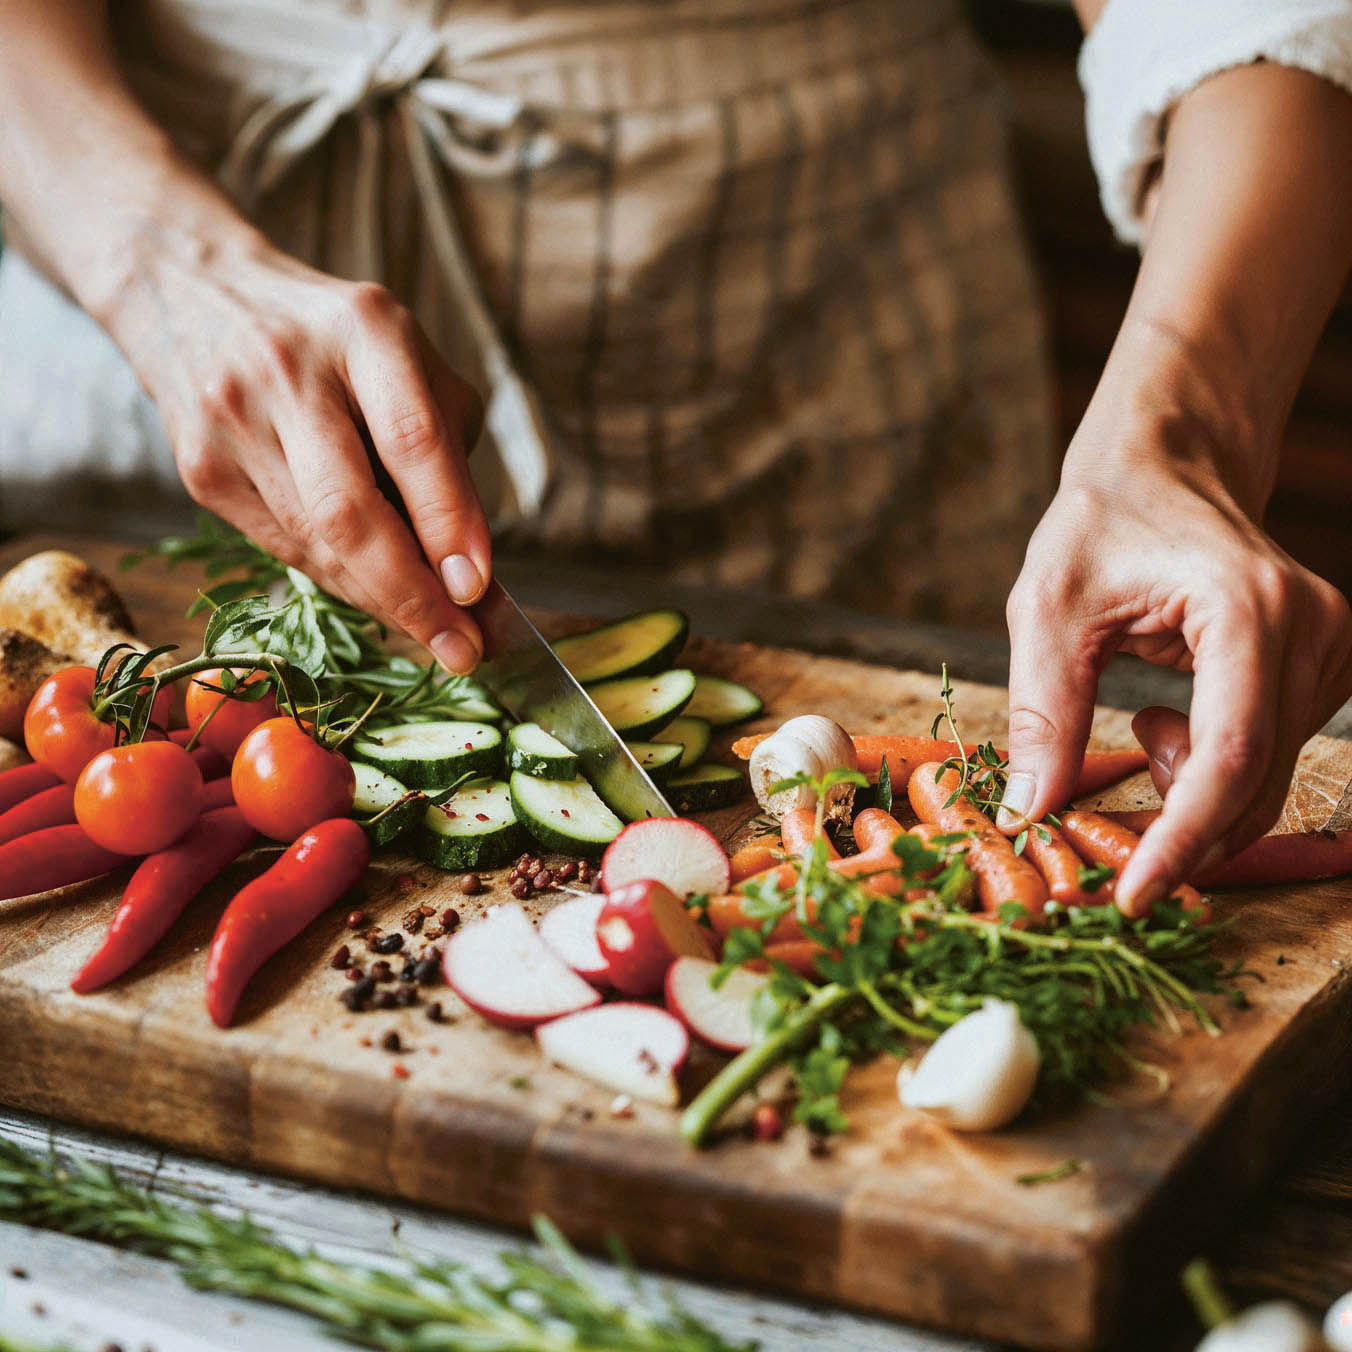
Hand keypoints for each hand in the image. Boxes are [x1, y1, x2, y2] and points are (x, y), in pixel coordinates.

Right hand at [112, 235, 488, 673]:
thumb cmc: (334, 341)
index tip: (478, 588)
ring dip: (381, 601)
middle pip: (350, 510)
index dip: (448, 520)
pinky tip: (377, 595)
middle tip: (462, 650)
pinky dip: (339, 581)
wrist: (191, 293)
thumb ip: (447, 452)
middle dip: (411, 595)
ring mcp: (234, 422)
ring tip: (435, 633)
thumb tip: (469, 567)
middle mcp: (289, 373)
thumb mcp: (410, 361)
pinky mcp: (200, 467)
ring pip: (316, 543)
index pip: (411, 438)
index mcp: (363, 329)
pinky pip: (284, 548)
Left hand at [1000, 360, 1351, 914]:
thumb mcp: (1046, 613)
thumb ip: (1041, 714)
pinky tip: (1166, 715)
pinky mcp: (1322, 665)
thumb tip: (1030, 813)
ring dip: (1189, 789)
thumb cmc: (1098, 526)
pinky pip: (1268, 754)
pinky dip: (1209, 767)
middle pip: (1256, 781)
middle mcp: (1312, 629)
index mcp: (1248, 609)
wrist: (1160, 468)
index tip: (1134, 897)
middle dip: (1178, 830)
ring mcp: (1330, 647)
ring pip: (1265, 778)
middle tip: (1101, 831)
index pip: (1232, 756)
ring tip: (1138, 721)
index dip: (1183, 839)